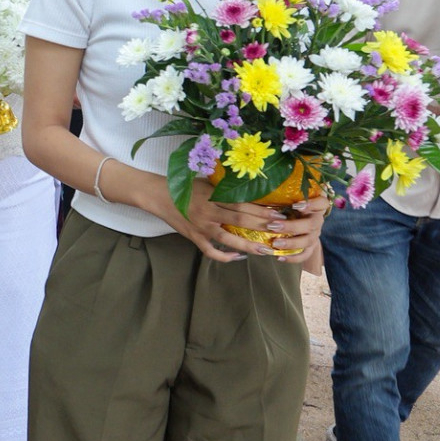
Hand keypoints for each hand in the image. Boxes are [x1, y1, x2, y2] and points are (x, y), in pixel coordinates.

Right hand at [174, 176, 328, 263]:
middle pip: (240, 220)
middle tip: (281, 231)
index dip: (262, 210)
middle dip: (262, 226)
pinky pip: (210, 251)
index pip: (242, 204)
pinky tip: (238, 257)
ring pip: (228, 238)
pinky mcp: (193, 237)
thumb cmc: (184, 187)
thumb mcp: (207, 183)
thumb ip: (225, 189)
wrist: (158, 195)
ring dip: (248, 245)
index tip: (279, 214)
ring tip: (265, 250)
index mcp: (212, 196)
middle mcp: (208, 212)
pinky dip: (224, 256)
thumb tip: (251, 193)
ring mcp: (201, 227)